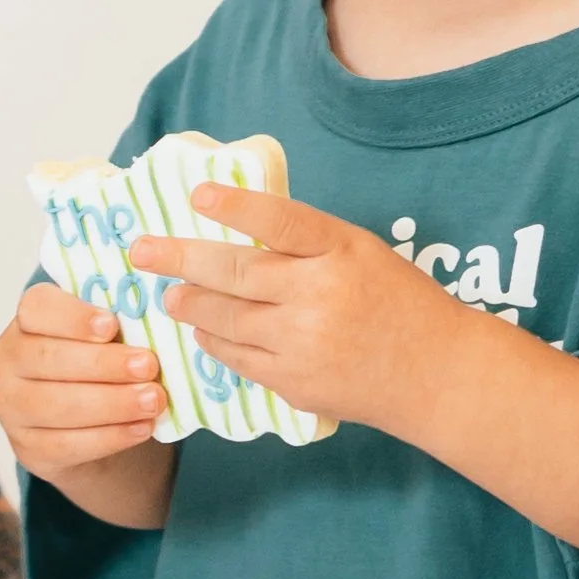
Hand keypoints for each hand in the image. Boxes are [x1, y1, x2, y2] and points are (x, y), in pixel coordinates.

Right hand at [0, 283, 173, 526]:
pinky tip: (141, 428)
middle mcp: (9, 361)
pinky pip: (66, 444)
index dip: (73, 317)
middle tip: (149, 366)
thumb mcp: (106, 336)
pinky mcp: (29, 448)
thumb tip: (161, 316)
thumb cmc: (98, 363)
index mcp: (27, 321)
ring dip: (111, 403)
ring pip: (56, 405)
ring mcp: (12, 407)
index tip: (112, 325)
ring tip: (154, 400)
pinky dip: (109, 437)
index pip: (37, 309)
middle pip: (48, 359)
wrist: (84, 423)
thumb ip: (121, 323)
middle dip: (103, 364)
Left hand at [135, 185, 578, 561]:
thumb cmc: (401, 303)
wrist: (437, 375)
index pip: (280, 221)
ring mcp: (304, 344)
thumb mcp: (363, 253)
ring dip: (189, 304)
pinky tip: (204, 329)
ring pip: (225, 320)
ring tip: (169, 293)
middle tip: (141, 251)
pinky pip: (238, 358)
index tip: (197, 195)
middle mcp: (319, 297)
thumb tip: (237, 226)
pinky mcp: (294, 383)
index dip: (236, 206)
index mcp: (341, 253)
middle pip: (233, 273)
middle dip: (178, 260)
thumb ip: (308, 242)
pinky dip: (215, 341)